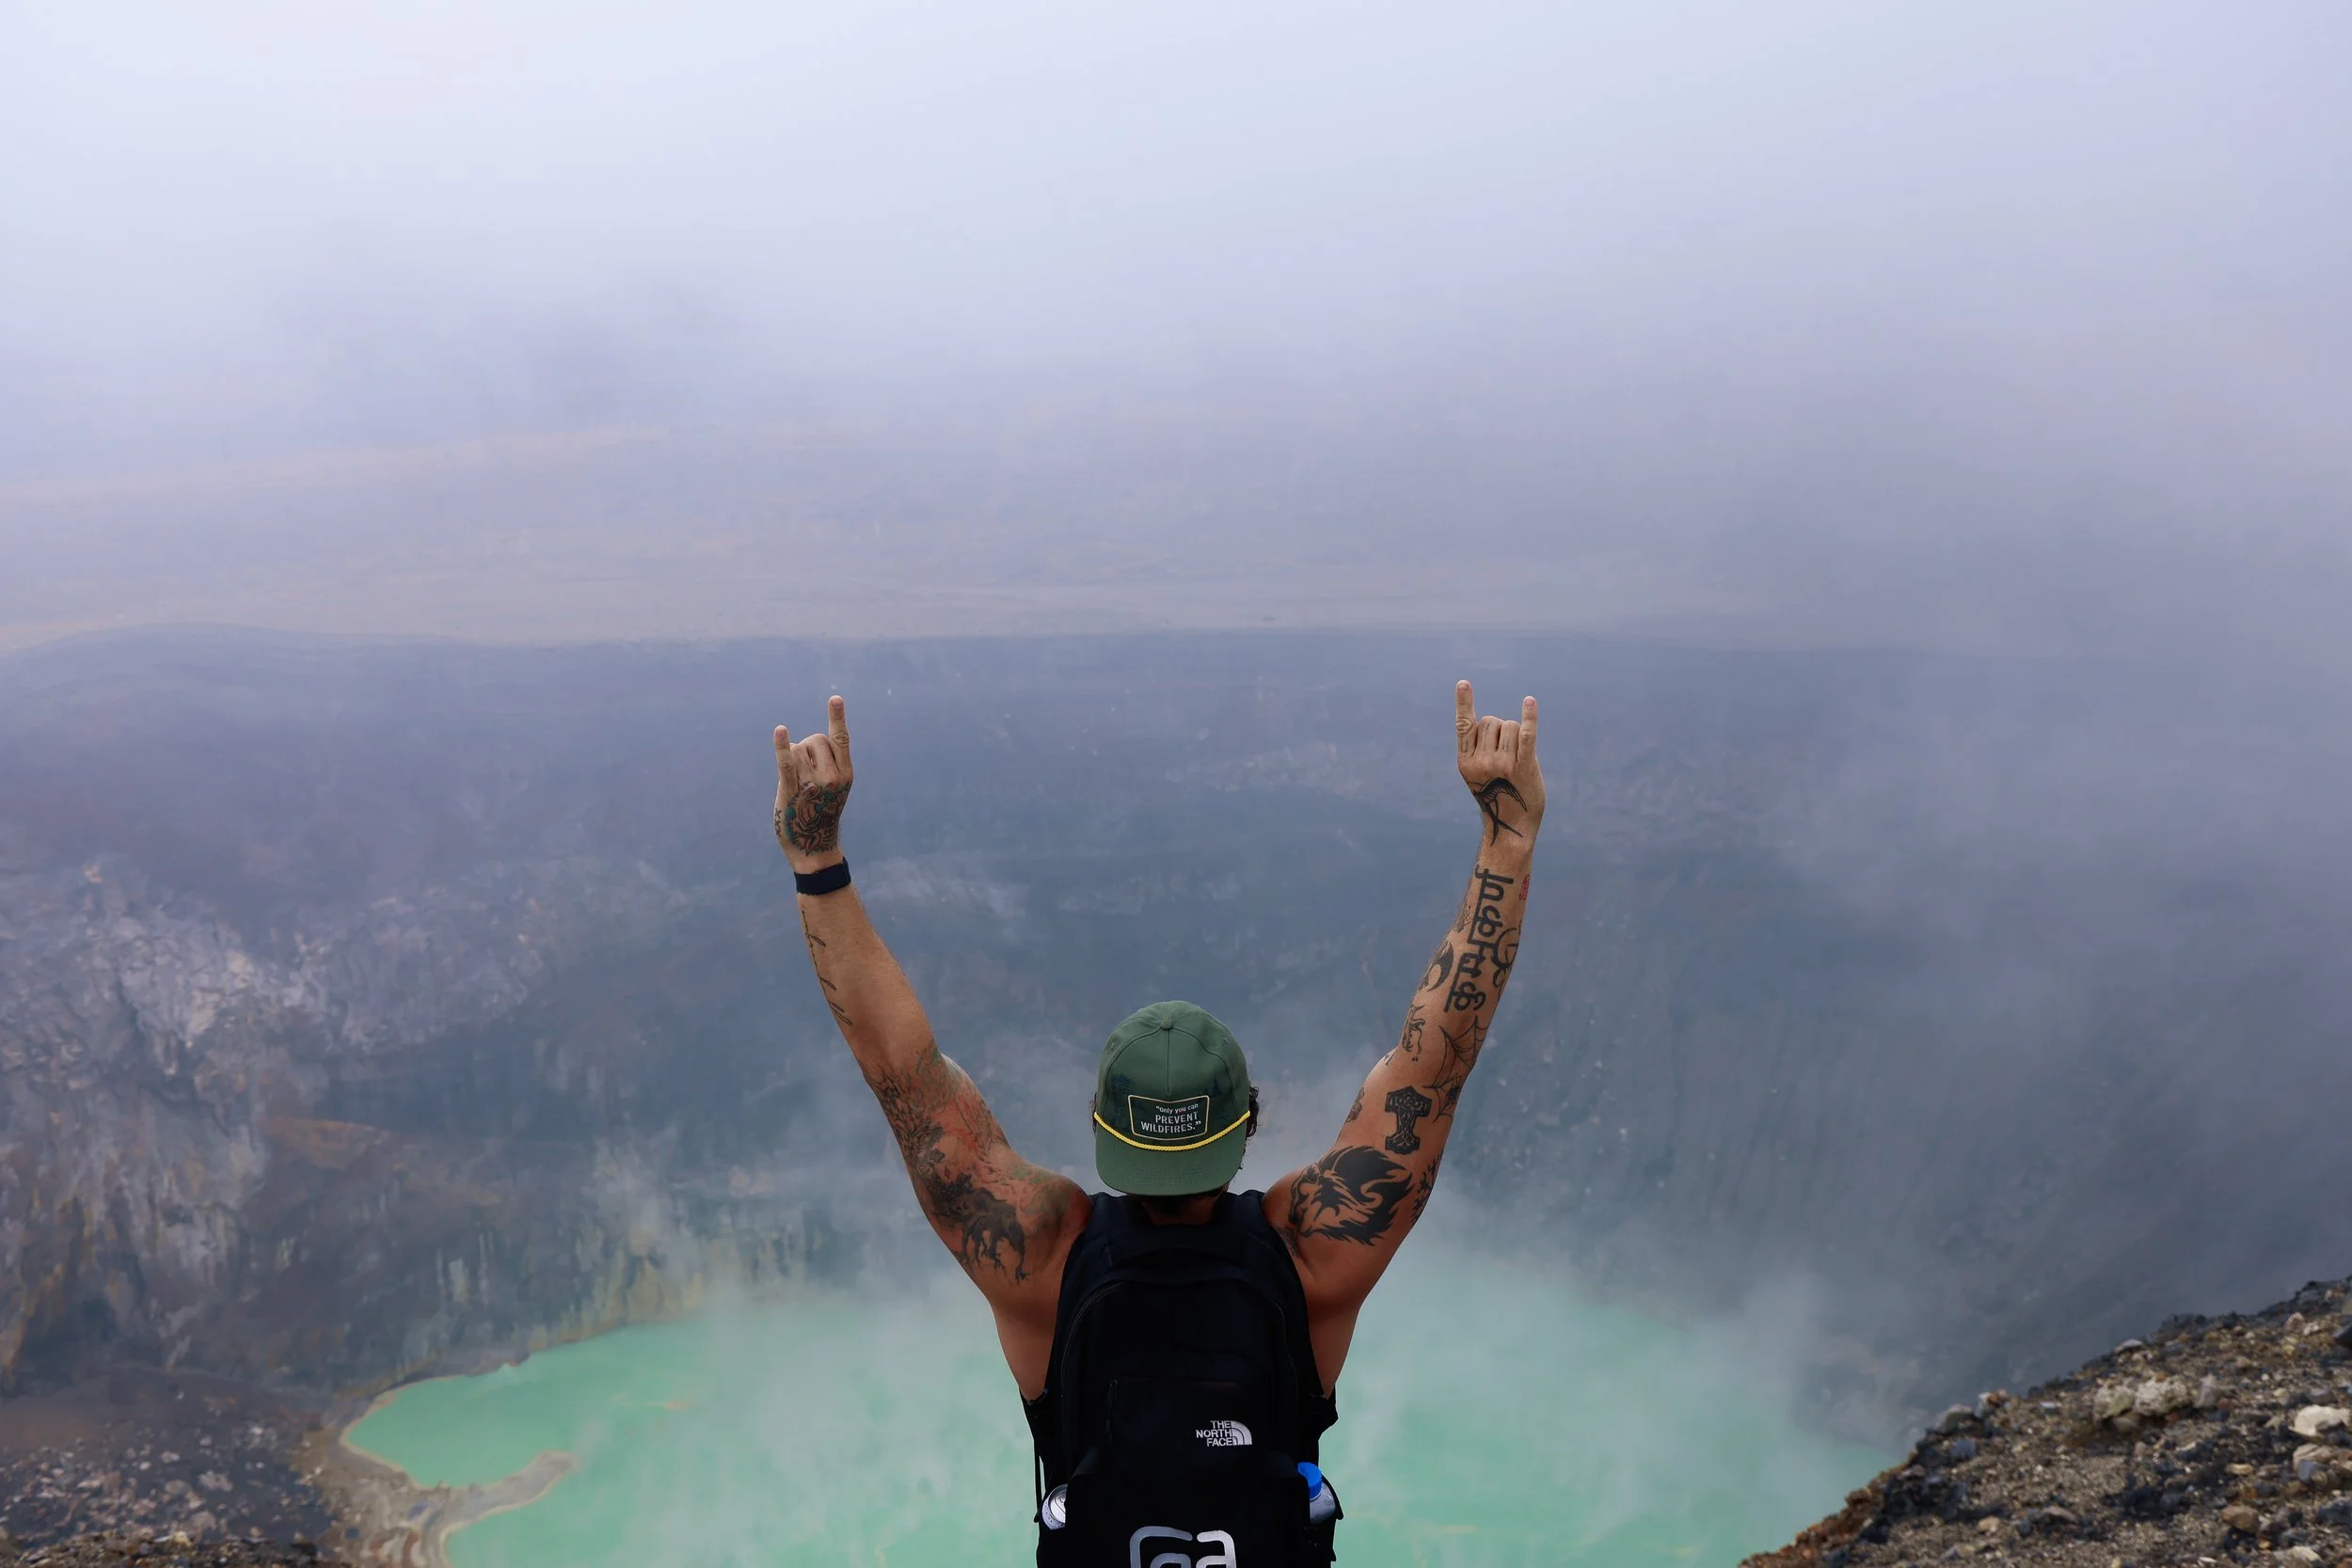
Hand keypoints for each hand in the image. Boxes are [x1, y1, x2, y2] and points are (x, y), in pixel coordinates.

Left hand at [773, 695, 852, 870]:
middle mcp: (832, 777)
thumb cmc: (822, 813)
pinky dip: (781, 746)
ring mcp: (813, 784)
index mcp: (846, 773)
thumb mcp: (834, 788)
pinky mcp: (792, 791)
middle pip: (813, 740)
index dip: (837, 717)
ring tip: (796, 783)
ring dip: (791, 760)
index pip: (840, 739)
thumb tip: (792, 742)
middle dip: (805, 748)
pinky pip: (786, 763)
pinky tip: (779, 732)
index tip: (835, 698)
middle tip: (806, 773)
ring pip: (796, 749)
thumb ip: (825, 764)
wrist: (814, 848)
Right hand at [1455, 681, 1543, 846]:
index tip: (1464, 683)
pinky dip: (1529, 717)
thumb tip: (1492, 721)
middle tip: (1505, 758)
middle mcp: (1481, 762)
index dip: (1464, 703)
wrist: (1513, 825)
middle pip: (1493, 722)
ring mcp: (1501, 765)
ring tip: (1516, 759)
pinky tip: (1529, 702)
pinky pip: (1526, 735)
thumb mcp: (1479, 772)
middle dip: (1501, 731)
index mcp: (1465, 761)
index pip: (1465, 726)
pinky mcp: (1524, 766)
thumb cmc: (1497, 794)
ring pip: (1510, 726)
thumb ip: (1480, 748)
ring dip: (1517, 735)